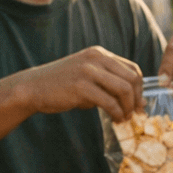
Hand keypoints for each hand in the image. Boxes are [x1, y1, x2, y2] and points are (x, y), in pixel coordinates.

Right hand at [16, 45, 144, 120]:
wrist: (32, 87)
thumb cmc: (60, 85)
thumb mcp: (86, 76)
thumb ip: (107, 83)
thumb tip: (134, 101)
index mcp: (99, 54)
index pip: (132, 68)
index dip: (140, 88)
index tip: (139, 103)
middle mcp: (96, 58)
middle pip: (132, 78)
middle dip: (136, 99)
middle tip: (134, 113)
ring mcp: (88, 71)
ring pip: (123, 89)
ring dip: (128, 107)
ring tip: (124, 117)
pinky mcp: (80, 86)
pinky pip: (109, 101)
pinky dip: (117, 113)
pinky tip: (115, 119)